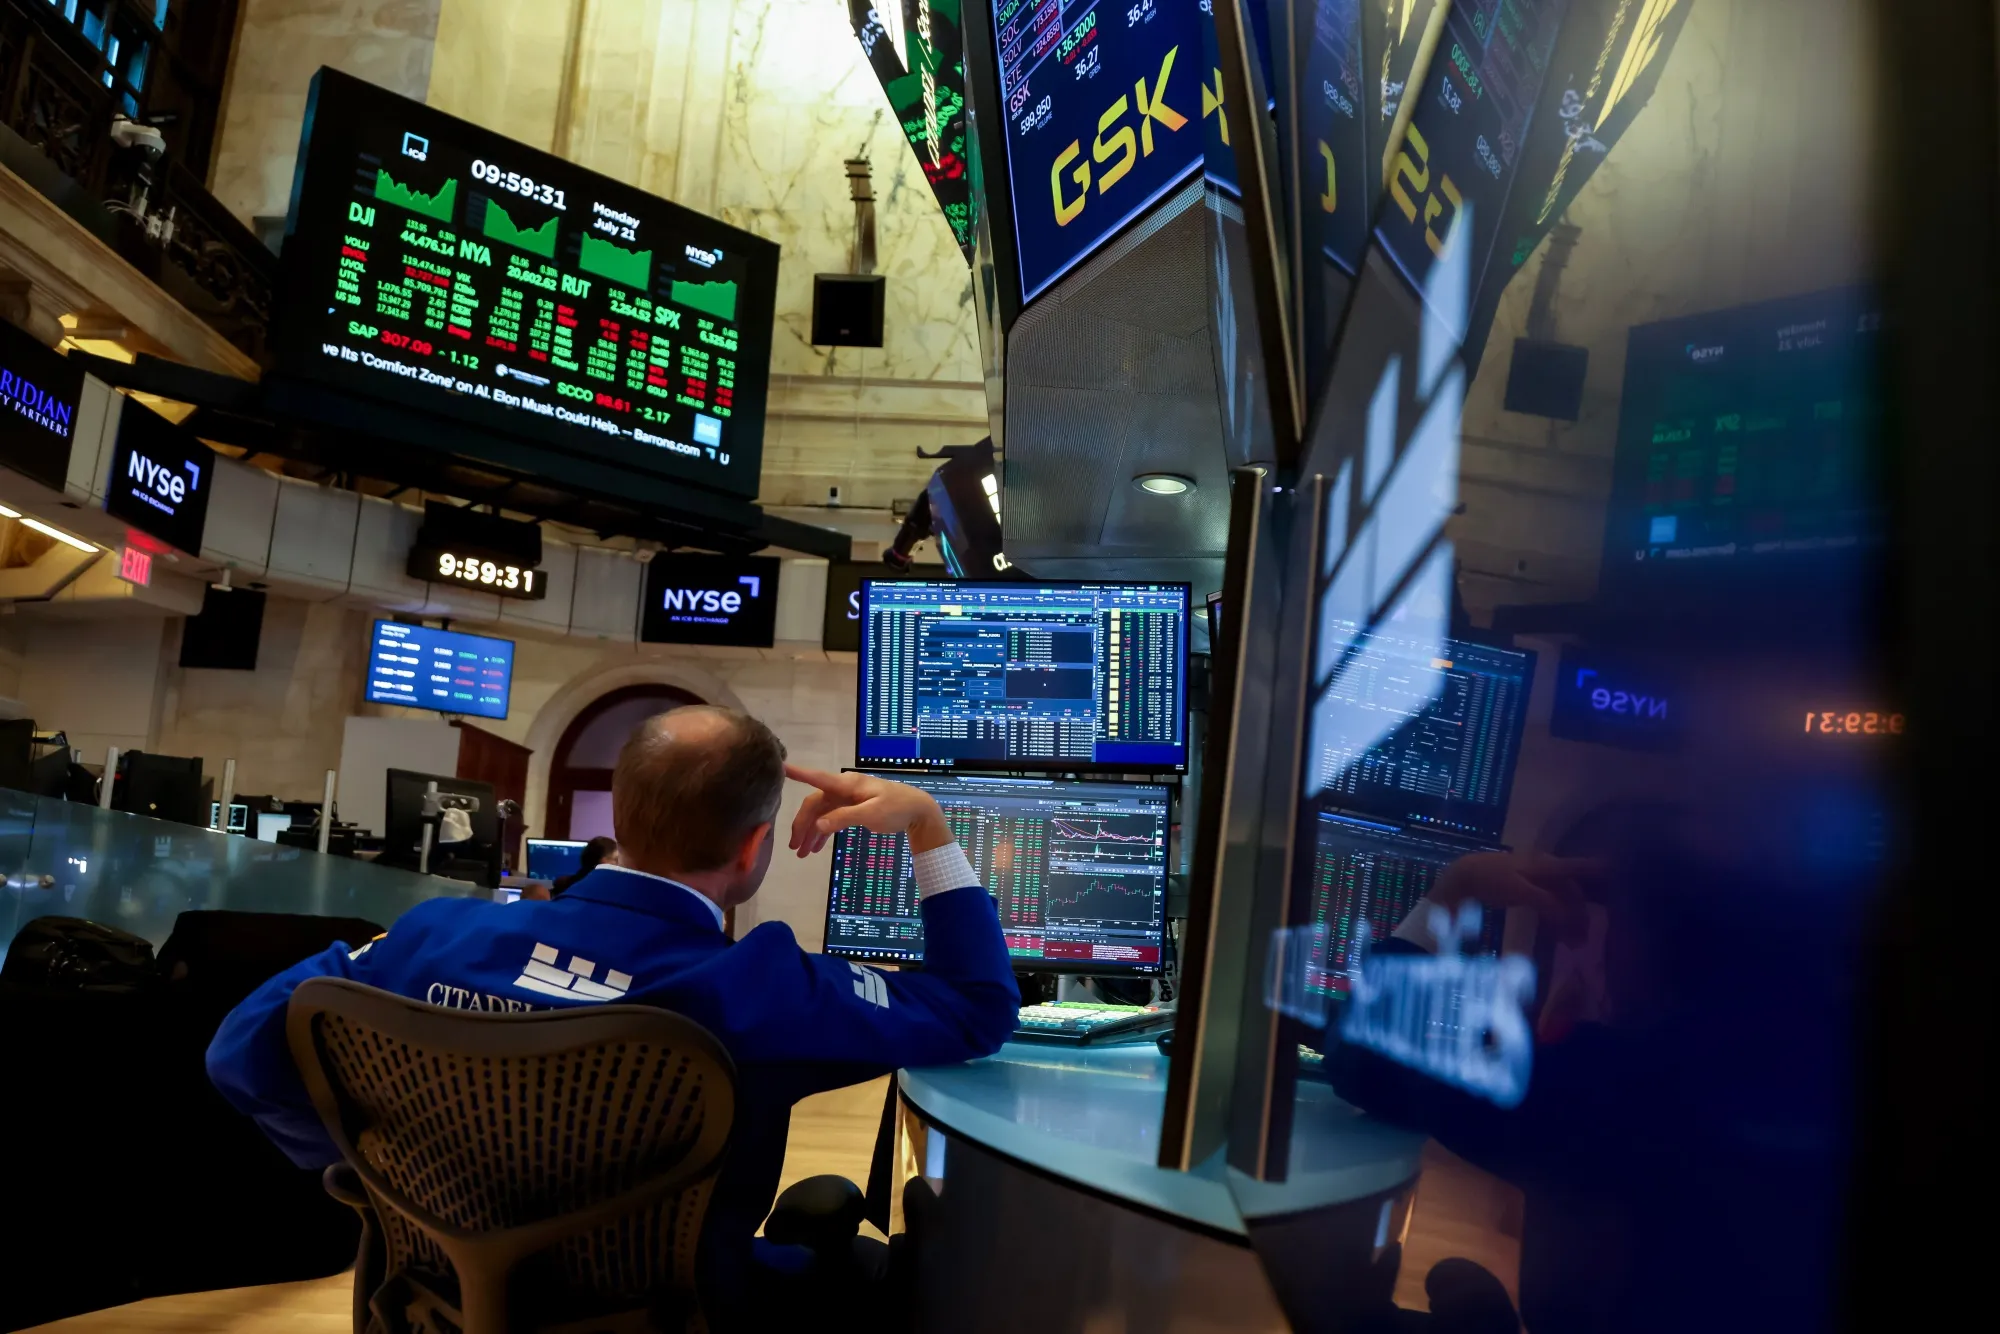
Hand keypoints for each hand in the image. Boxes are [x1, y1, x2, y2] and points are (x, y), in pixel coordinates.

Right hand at [784, 766, 952, 856]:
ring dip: (810, 832)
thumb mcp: (871, 815)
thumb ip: (844, 818)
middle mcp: (843, 789)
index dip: (797, 774)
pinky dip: (823, 832)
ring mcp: (847, 798)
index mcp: (846, 785)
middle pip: (815, 804)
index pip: (817, 778)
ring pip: (821, 814)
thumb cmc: (896, 809)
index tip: (780, 768)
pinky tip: (815, 848)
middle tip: (794, 847)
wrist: (917, 811)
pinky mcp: (852, 808)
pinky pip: (831, 819)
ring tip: (801, 853)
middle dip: (802, 825)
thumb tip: (818, 825)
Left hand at [1428, 852, 1602, 945]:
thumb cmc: (1491, 879)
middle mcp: (1546, 869)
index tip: (1621, 876)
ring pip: (1561, 899)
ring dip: (1569, 920)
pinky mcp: (1527, 890)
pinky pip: (1549, 904)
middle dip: (1581, 914)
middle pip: (1572, 891)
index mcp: (1547, 865)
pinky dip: (1556, 918)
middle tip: (1583, 941)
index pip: (1579, 867)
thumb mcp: (1519, 891)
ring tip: (1573, 944)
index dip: (1600, 871)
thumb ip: (1546, 901)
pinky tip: (1559, 934)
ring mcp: (1536, 879)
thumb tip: (1569, 915)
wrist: (1464, 878)